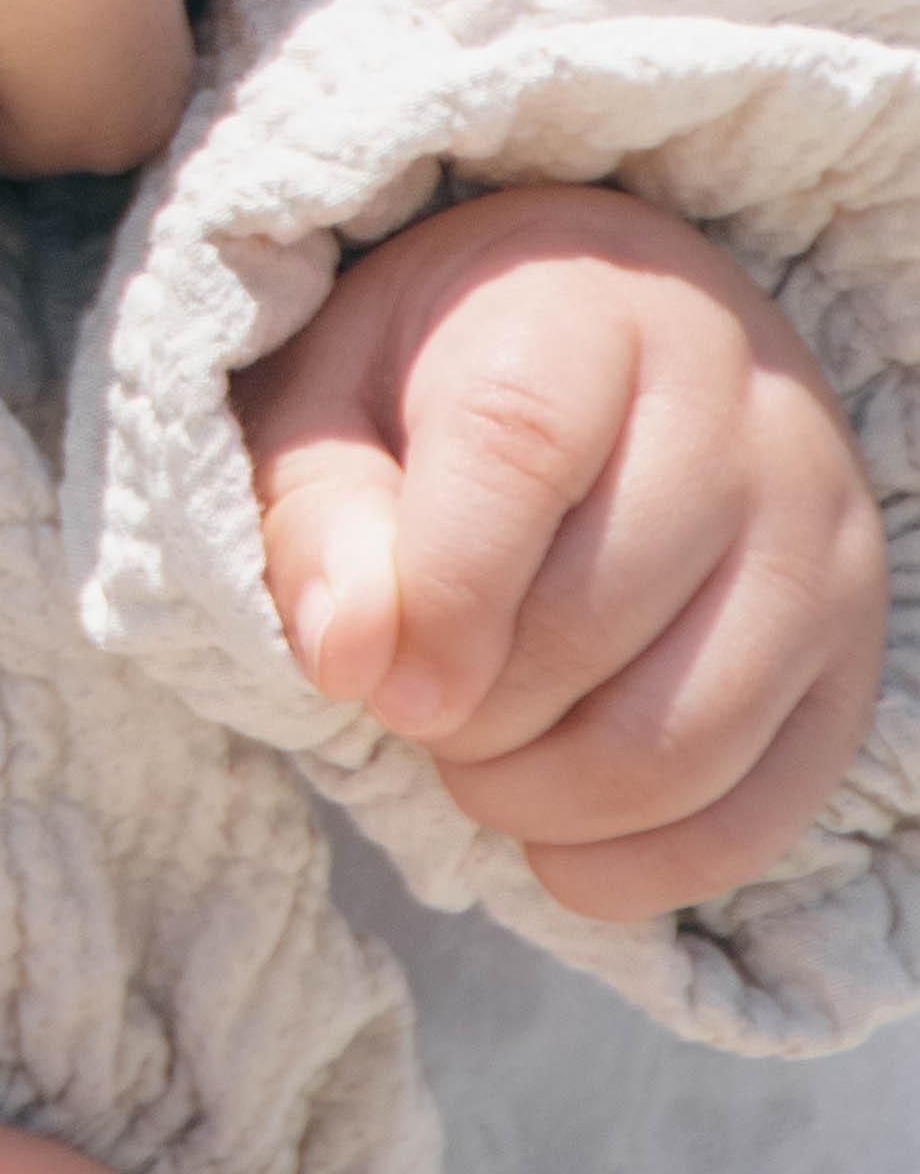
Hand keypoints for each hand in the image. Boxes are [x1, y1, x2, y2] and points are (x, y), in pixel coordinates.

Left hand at [240, 183, 889, 917]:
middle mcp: (735, 407)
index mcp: (584, 308)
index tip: (375, 684)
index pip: (518, 449)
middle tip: (416, 705)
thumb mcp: (337, 395)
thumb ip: (320, 515)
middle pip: (594, 615)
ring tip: (478, 758)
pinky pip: (759, 814)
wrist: (621, 340)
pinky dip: (637, 864)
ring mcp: (815, 534)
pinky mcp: (853, 650)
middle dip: (471, 712)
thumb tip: (350, 660)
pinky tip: (556, 834)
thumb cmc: (448, 374)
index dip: (438, 597)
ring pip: (681, 738)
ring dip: (546, 798)